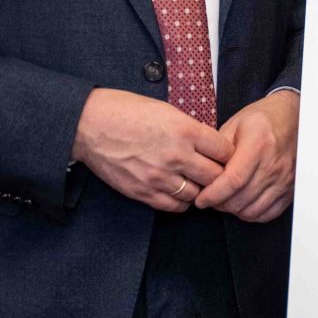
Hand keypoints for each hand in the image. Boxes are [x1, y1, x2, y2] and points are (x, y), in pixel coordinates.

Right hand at [72, 87, 231, 210]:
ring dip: (200, 190)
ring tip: (196, 182)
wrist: (90, 124)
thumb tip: (210, 145)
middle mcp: (176, 155)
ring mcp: (159, 176)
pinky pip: (174, 206)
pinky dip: (181, 201)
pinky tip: (179, 191)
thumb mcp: (167, 110)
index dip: (228, 154)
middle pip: (216, 176)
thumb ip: (190, 129)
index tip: (224, 155)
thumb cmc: (127, 111)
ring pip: (197, 195)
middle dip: (219, 174)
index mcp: (185, 130)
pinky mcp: (143, 192)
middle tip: (215, 172)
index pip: (225, 151)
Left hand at [196, 88, 299, 221]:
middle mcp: (274, 164)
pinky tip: (242, 204)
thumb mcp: (234, 125)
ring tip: (224, 200)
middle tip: (209, 199)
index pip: (233, 180)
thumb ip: (218, 151)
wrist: (292, 118)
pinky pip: (267, 213)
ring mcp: (285, 178)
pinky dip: (251, 214)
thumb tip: (203, 176)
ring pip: (252, 210)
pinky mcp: (290, 188)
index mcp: (258, 144)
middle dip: (219, 204)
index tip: (201, 199)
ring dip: (233, 210)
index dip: (213, 195)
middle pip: (241, 198)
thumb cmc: (261, 119)